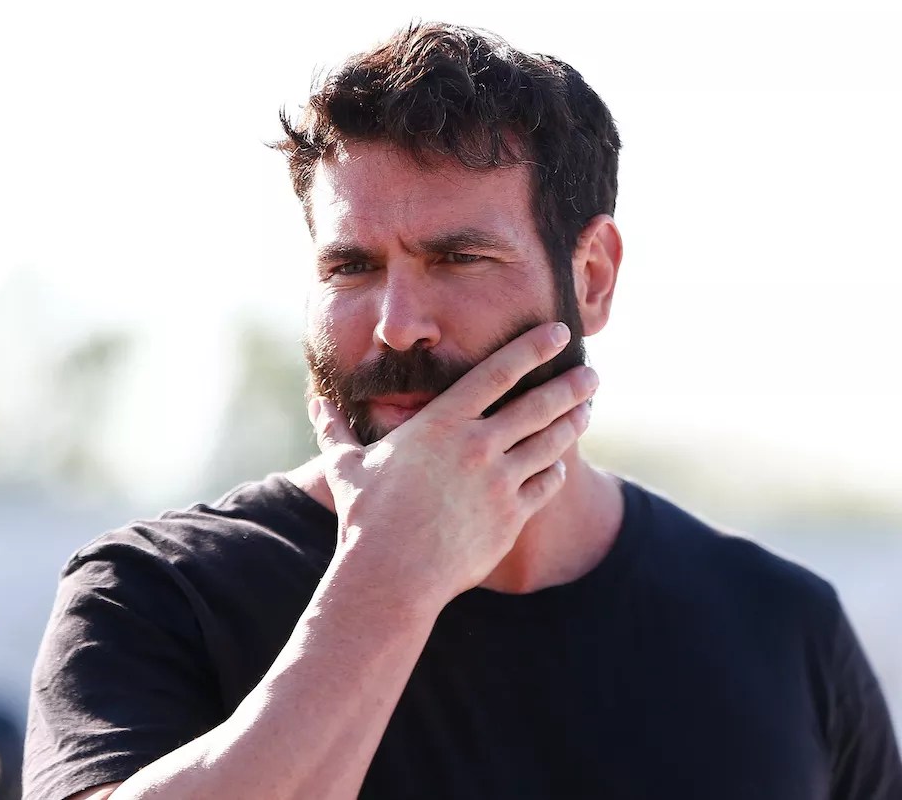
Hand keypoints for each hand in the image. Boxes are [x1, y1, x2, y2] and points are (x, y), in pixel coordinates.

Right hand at [308, 322, 596, 607]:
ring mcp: (499, 483)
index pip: (499, 372)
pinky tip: (558, 463)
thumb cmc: (365, 518)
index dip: (533, 348)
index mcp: (442, 423)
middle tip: (592, 373)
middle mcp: (477, 446)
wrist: (392, 574)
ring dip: (572, 422)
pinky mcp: (511, 517)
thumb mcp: (346, 467)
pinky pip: (545, 485)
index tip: (558, 333)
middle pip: (538, 404)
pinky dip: (555, 470)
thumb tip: (314, 403)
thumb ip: (334, 429)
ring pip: (551, 443)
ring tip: (586, 409)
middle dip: (571, 384)